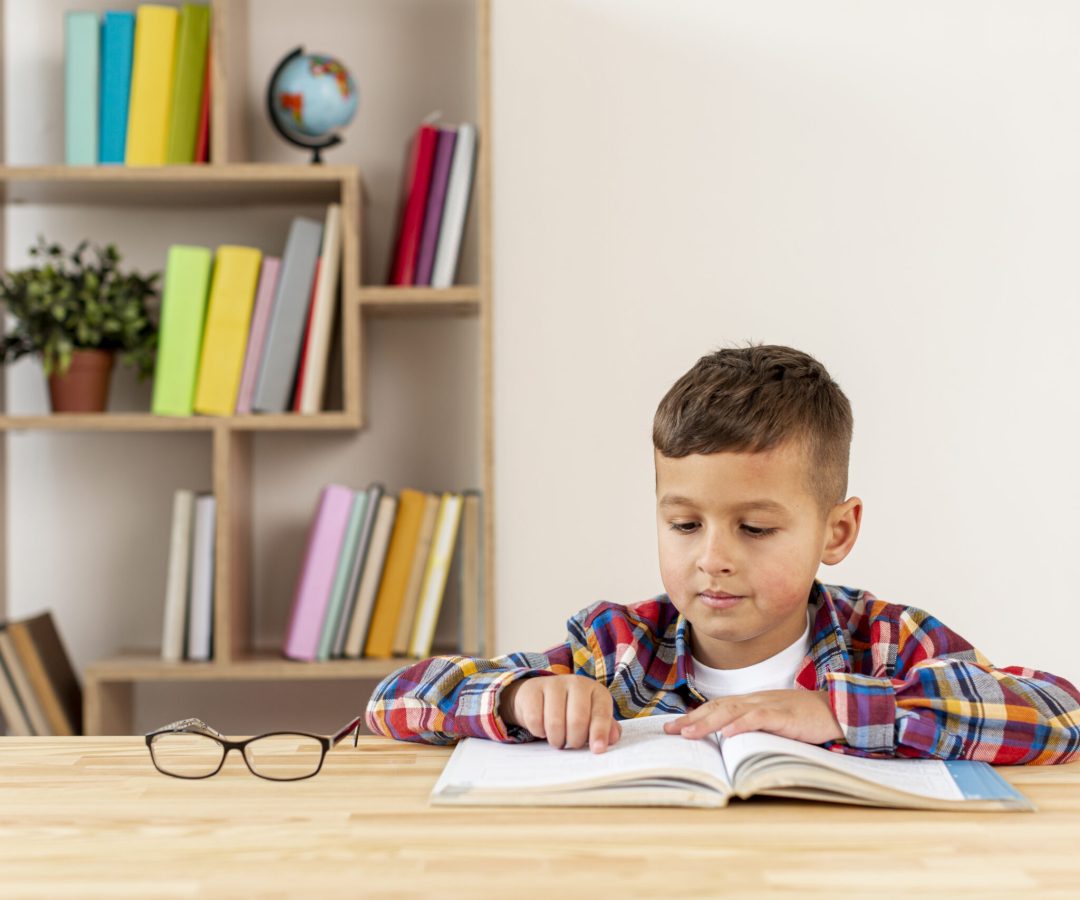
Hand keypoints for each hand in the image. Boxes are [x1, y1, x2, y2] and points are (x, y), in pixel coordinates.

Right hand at [499, 674, 621, 752]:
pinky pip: (535, 720)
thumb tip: (612, 738)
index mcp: (596, 691)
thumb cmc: (572, 711)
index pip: (601, 713)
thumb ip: (605, 728)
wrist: (539, 695)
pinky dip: (539, 731)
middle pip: (577, 720)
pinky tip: (542, 728)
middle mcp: (577, 683)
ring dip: (556, 739)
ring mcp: (553, 683)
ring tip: (558, 739)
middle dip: (574, 740)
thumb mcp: (591, 717)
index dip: (600, 733)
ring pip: (555, 722)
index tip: (597, 750)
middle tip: (572, 744)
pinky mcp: (532, 689)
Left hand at [662, 689, 844, 744]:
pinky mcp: (785, 715)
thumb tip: (727, 741)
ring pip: (733, 711)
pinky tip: (728, 733)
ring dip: (709, 722)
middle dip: (692, 719)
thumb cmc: (806, 719)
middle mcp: (756, 700)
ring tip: (689, 733)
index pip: (717, 707)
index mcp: (752, 702)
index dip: (694, 716)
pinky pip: (760, 718)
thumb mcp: (774, 722)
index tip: (673, 727)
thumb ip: (752, 727)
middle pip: (718, 707)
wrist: (838, 710)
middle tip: (669, 731)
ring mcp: (770, 705)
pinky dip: (742, 724)